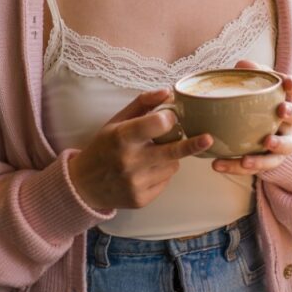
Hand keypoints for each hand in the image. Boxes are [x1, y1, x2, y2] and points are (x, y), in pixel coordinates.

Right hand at [68, 89, 211, 210]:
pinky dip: (162, 174)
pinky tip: (144, 172)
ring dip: (169, 158)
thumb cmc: (103, 147)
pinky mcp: (141, 200)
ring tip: (150, 156)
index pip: (155, 125)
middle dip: (192, 144)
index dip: (168, 119)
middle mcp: (130, 162)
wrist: (83, 186)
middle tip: (207, 139)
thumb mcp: (116, 121)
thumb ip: (143, 103)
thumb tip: (168, 91)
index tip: (172, 116)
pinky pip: (166, 182)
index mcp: (122, 138)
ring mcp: (136, 183)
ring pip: (172, 166)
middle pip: (172, 151)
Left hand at [212, 61, 291, 176]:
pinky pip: (256, 166)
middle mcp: (288, 124)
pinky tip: (217, 164)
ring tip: (251, 153)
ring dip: (272, 147)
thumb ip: (250, 76)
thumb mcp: (255, 89)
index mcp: (285, 102)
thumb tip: (242, 65)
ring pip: (284, 147)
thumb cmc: (256, 107)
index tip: (287, 82)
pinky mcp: (268, 161)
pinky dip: (235, 166)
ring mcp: (282, 144)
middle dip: (290, 113)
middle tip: (281, 110)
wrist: (260, 138)